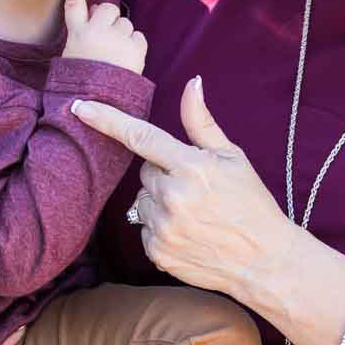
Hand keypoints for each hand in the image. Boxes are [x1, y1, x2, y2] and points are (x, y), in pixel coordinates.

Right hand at [61, 0, 146, 75]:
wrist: (100, 105)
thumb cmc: (82, 82)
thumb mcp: (73, 55)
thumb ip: (85, 33)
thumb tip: (99, 10)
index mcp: (77, 35)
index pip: (74, 4)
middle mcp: (96, 32)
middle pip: (109, 9)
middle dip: (110, 19)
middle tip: (106, 38)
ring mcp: (117, 39)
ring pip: (125, 23)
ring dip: (122, 34)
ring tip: (116, 56)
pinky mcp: (135, 49)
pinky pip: (139, 37)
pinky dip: (135, 45)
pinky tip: (127, 60)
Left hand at [71, 75, 292, 300]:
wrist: (265, 261)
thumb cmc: (252, 204)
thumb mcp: (233, 158)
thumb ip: (202, 123)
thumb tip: (191, 84)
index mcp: (191, 167)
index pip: (139, 136)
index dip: (106, 119)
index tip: (79, 107)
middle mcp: (173, 197)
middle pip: (145, 171)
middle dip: (164, 174)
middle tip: (196, 188)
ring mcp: (162, 228)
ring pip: (141, 201)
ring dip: (159, 202)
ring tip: (193, 213)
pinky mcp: (157, 253)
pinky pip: (143, 228)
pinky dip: (159, 228)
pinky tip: (187, 232)